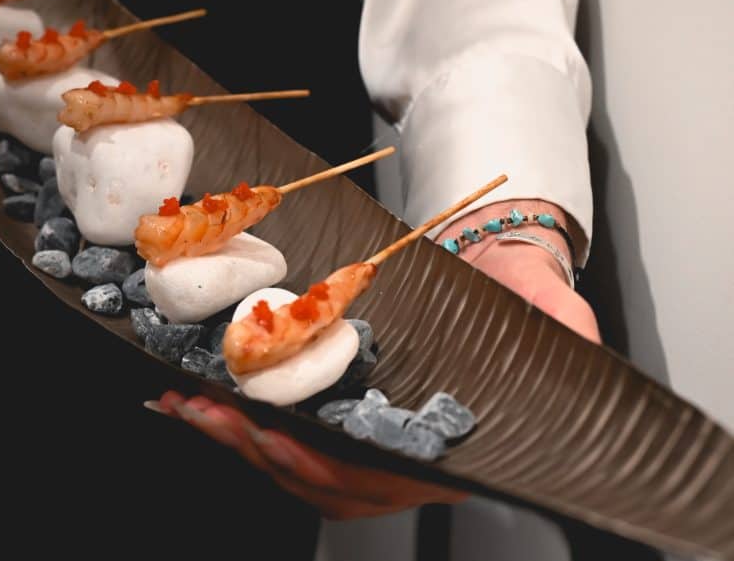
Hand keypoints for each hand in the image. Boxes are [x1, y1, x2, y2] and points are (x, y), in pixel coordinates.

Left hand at [152, 200, 597, 519]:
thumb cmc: (512, 297)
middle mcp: (404, 456)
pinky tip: (197, 397)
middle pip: (323, 480)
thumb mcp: (546, 302)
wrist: (488, 276)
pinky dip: (235, 420)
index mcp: (450, 444)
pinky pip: (281, 435)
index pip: (386, 477)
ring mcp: (366, 441)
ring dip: (232, 438)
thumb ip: (558, 321)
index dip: (329, 468)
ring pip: (292, 464)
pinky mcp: (336, 417)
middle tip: (205, 411)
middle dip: (256, 450)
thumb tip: (571, 334)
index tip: (279, 441)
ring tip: (185, 402)